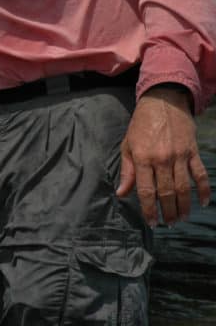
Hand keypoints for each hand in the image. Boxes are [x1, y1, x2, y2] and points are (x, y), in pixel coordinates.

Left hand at [116, 85, 210, 225]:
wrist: (162, 103)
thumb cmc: (141, 125)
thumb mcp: (127, 145)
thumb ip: (127, 171)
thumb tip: (121, 193)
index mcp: (142, 158)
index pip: (146, 190)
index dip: (149, 209)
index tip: (152, 222)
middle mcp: (161, 159)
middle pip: (167, 192)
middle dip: (168, 212)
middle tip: (168, 223)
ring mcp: (179, 156)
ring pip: (184, 188)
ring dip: (183, 206)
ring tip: (181, 218)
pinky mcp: (192, 152)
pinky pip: (200, 175)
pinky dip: (203, 190)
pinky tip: (202, 203)